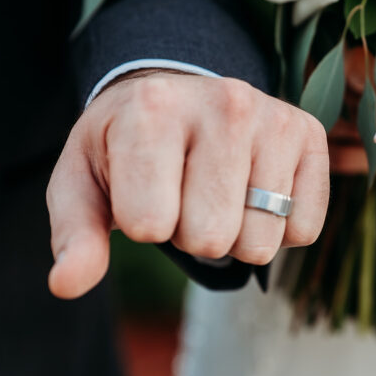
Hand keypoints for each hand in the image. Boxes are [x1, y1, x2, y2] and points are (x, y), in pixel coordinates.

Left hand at [46, 72, 329, 298]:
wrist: (178, 91)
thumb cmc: (124, 147)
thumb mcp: (82, 183)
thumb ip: (74, 235)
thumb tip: (65, 284)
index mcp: (154, 110)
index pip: (151, 226)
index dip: (144, 225)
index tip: (144, 191)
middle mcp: (224, 104)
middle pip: (211, 239)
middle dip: (192, 234)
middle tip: (184, 194)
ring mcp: (273, 117)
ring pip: (261, 242)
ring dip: (236, 234)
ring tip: (219, 191)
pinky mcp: (310, 134)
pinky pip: (303, 230)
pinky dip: (279, 229)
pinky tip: (257, 190)